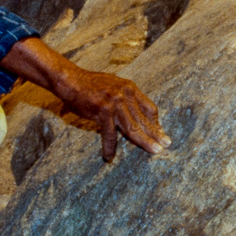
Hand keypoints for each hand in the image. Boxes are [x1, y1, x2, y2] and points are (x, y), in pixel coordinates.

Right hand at [54, 67, 170, 161]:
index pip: (149, 108)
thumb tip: (135, 112)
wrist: (70, 80)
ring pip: (132, 127)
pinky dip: (109, 146)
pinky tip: (109, 156)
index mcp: (130, 88)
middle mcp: (125, 94)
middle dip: (156, 134)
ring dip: (144, 141)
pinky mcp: (102, 110)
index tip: (160, 133)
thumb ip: (125, 98)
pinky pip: (109, 133)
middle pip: (144, 119)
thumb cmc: (90, 85)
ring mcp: (114, 102)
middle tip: (165, 145)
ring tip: (153, 151)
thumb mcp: (114, 86)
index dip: (155, 122)